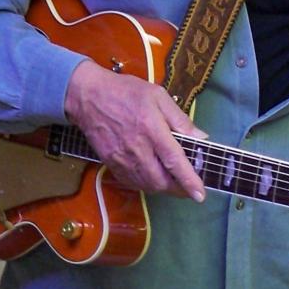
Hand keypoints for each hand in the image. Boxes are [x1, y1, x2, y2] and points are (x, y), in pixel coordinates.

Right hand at [63, 59, 206, 198]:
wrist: (88, 97)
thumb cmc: (126, 92)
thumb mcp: (158, 96)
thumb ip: (180, 119)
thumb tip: (201, 137)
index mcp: (152, 130)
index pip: (174, 161)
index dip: (188, 180)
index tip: (200, 195)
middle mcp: (137, 149)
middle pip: (160, 181)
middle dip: (178, 189)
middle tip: (189, 187)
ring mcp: (121, 159)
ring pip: (146, 185)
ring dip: (163, 188)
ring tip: (174, 183)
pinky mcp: (111, 164)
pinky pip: (131, 182)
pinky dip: (145, 185)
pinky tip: (153, 177)